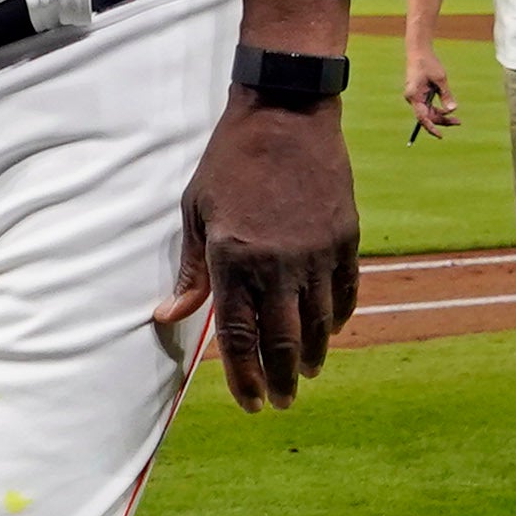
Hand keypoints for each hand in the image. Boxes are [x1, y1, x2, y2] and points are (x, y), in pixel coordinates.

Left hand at [160, 98, 359, 410]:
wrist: (286, 111)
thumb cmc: (231, 161)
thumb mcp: (197, 212)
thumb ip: (192, 271)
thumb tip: (169, 316)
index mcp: (233, 259)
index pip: (240, 339)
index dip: (244, 379)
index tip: (250, 405)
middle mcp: (277, 264)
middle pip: (282, 342)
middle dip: (281, 380)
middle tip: (282, 402)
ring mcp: (316, 252)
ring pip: (319, 323)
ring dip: (312, 354)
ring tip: (305, 372)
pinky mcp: (345, 237)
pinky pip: (346, 291)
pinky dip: (339, 317)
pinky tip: (332, 330)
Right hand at [400, 41, 457, 137]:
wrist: (418, 51)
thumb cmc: (429, 63)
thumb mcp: (440, 79)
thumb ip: (446, 95)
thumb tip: (453, 110)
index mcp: (414, 96)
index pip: (422, 118)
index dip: (431, 128)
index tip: (440, 135)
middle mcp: (413, 99)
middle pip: (427, 116)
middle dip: (442, 121)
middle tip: (459, 122)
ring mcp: (415, 97)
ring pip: (429, 112)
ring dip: (442, 116)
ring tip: (457, 120)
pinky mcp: (419, 94)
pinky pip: (428, 106)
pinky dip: (438, 109)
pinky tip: (449, 111)